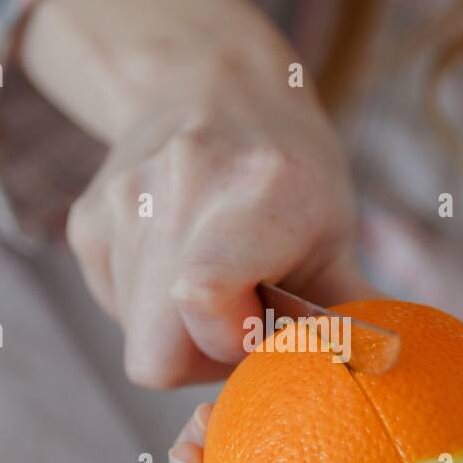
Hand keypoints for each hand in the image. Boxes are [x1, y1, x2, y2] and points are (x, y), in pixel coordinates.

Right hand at [68, 78, 370, 387]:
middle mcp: (178, 188)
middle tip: (241, 313)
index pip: (202, 301)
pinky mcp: (84, 221)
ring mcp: (120, 202)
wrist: (210, 88)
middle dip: (201, 355)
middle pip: (154, 354)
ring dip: (177, 331)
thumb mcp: (336, 235)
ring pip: (134, 339)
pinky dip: (148, 305)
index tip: (265, 319)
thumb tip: (379, 374)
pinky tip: (177, 261)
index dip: (233, 340)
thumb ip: (347, 316)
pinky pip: (115, 308)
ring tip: (213, 281)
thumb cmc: (289, 176)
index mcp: (258, 190)